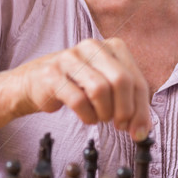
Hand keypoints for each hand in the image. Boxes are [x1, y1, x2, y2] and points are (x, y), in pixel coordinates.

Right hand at [18, 37, 150, 141]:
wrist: (35, 81)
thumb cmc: (78, 83)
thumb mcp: (108, 85)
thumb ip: (129, 102)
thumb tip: (143, 129)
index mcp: (113, 46)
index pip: (136, 79)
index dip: (141, 108)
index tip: (139, 130)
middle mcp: (93, 47)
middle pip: (121, 81)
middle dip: (125, 110)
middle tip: (120, 125)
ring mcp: (71, 58)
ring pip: (100, 89)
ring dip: (104, 113)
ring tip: (101, 117)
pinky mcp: (53, 74)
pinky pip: (78, 100)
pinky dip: (87, 116)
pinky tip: (87, 117)